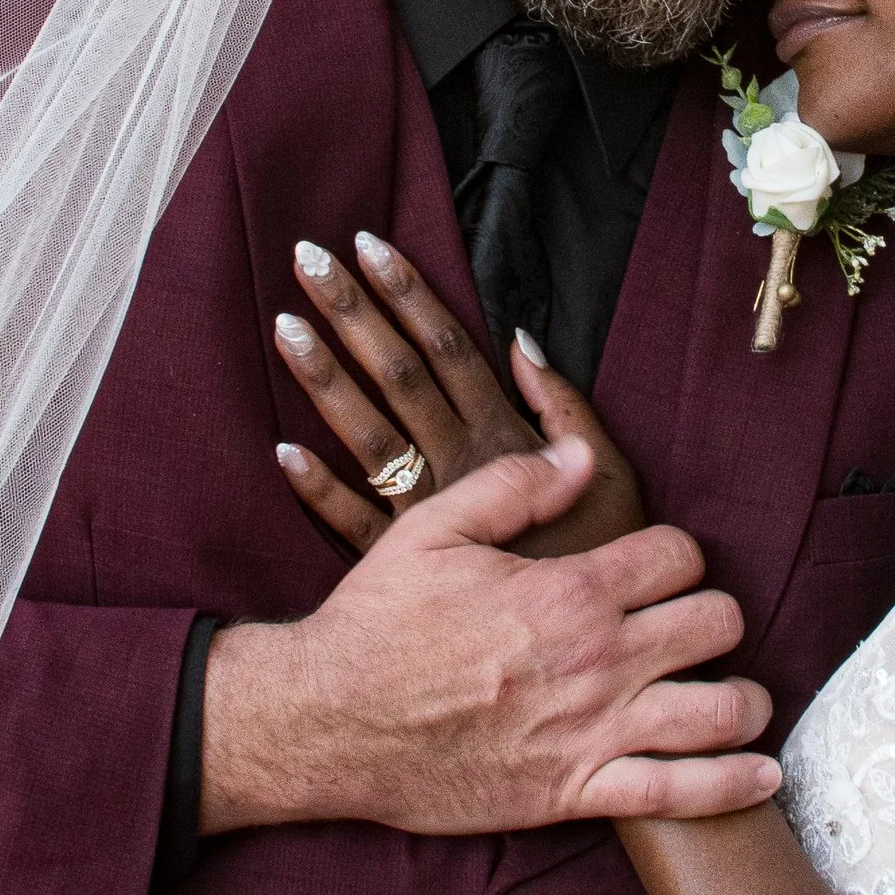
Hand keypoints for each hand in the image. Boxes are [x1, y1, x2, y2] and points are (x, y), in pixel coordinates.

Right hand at [202, 433, 776, 833]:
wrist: (329, 720)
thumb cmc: (375, 622)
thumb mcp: (433, 527)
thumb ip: (515, 486)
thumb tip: (579, 455)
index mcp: (568, 588)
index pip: (678, 555)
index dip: (679, 555)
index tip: (660, 569)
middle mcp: (598, 657)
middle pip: (716, 623)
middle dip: (716, 618)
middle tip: (695, 627)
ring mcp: (594, 728)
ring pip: (721, 708)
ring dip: (745, 698)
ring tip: (739, 696)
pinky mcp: (577, 791)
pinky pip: (680, 794)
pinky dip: (733, 784)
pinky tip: (763, 772)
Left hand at [272, 232, 646, 558]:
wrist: (584, 649)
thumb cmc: (604, 554)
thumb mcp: (611, 472)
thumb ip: (564, 406)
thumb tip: (520, 341)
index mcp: (505, 437)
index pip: (448, 348)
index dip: (410, 295)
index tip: (371, 246)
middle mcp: (460, 466)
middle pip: (400, 375)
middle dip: (356, 313)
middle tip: (308, 258)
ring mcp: (428, 514)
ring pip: (369, 435)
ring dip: (326, 379)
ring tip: (285, 325)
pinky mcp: (407, 561)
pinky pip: (354, 522)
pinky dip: (319, 490)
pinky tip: (283, 452)